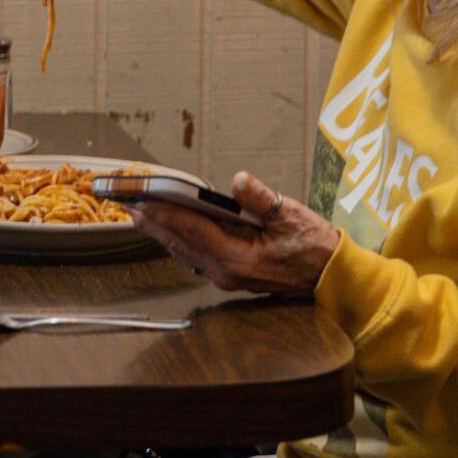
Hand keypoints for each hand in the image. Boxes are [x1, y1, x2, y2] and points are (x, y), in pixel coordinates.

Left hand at [126, 172, 339, 295]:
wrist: (331, 275)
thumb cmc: (313, 246)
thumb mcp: (290, 216)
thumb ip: (260, 199)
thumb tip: (239, 181)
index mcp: (238, 259)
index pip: (193, 231)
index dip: (166, 214)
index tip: (143, 200)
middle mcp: (226, 271)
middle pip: (180, 243)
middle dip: (153, 222)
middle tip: (127, 203)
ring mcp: (226, 276)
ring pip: (184, 251)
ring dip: (161, 231)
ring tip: (138, 212)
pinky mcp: (229, 273)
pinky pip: (195, 255)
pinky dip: (177, 239)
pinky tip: (166, 228)